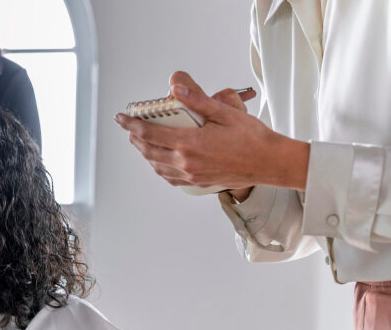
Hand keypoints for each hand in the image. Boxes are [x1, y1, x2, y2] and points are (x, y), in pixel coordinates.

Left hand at [115, 71, 307, 191]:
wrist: (270, 163)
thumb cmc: (252, 137)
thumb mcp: (225, 112)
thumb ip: (198, 101)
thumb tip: (176, 87)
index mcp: (189, 143)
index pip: (150, 133)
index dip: (131, 125)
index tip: (120, 118)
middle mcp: (186, 162)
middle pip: (148, 150)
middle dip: (134, 137)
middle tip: (128, 127)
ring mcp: (190, 175)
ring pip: (156, 165)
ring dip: (144, 152)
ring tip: (140, 141)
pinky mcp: (197, 182)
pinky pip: (169, 177)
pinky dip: (158, 166)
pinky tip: (159, 159)